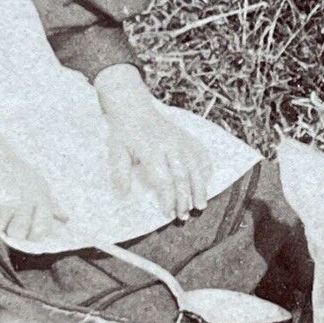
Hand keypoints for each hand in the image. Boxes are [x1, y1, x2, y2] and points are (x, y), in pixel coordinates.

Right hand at [0, 144, 69, 241]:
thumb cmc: (17, 172)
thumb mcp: (39, 184)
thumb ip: (51, 204)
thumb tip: (66, 218)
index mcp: (41, 198)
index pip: (42, 229)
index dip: (35, 235)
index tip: (28, 232)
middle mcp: (27, 201)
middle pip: (22, 234)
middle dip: (15, 232)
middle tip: (10, 221)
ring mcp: (8, 201)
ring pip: (5, 230)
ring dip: (0, 226)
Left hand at [96, 64, 212, 219]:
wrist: (133, 106)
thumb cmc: (123, 132)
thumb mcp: (116, 152)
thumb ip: (120, 173)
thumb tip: (123, 195)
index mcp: (152, 150)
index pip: (164, 180)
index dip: (168, 198)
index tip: (169, 213)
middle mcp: (170, 145)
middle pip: (182, 176)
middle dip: (185, 198)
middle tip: (185, 216)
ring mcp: (180, 140)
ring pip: (195, 167)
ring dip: (199, 187)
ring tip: (201, 205)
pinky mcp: (185, 136)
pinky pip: (200, 153)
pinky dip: (205, 167)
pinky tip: (207, 180)